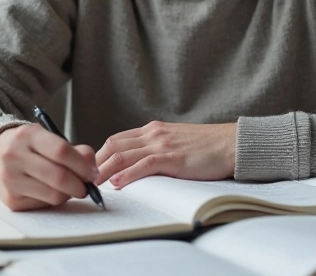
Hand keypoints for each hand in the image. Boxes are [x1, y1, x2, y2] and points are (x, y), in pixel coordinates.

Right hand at [0, 124, 98, 210]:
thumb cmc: (27, 147)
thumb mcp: (46, 137)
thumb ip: (72, 150)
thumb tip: (92, 169)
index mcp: (27, 135)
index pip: (61, 151)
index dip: (83, 165)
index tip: (92, 172)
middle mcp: (14, 156)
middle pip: (59, 177)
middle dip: (80, 185)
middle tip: (87, 186)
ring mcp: (10, 180)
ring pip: (54, 195)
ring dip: (69, 194)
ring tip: (69, 187)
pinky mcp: (10, 200)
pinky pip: (44, 205)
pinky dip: (54, 200)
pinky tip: (50, 190)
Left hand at [95, 121, 236, 188]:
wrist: (231, 144)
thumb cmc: (206, 147)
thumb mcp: (175, 142)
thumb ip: (156, 149)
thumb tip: (138, 165)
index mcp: (153, 130)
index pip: (117, 140)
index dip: (100, 155)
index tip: (91, 171)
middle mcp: (153, 134)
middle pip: (114, 146)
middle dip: (96, 164)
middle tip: (85, 180)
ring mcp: (162, 144)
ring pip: (124, 155)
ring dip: (105, 171)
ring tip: (93, 185)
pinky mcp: (173, 158)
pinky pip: (144, 165)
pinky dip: (127, 174)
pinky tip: (117, 184)